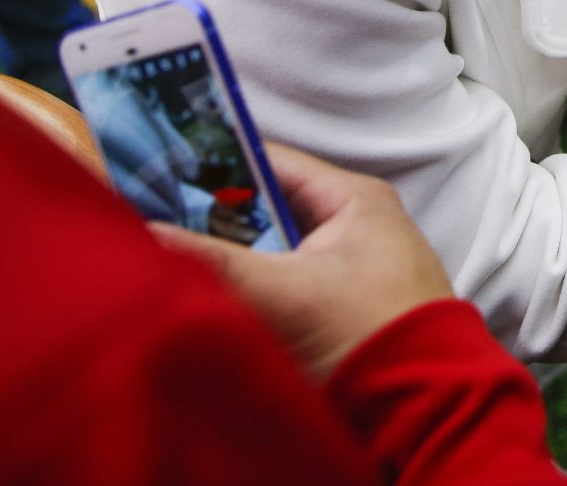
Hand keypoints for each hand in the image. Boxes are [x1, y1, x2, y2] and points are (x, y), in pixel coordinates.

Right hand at [151, 143, 454, 382]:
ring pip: (267, 252)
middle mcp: (351, 226)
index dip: (213, 166)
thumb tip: (146, 237)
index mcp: (352, 199)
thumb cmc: (370, 332)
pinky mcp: (335, 311)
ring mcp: (344, 270)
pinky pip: (278, 288)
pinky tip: (209, 301)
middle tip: (151, 223)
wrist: (420, 403)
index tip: (156, 172)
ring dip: (228, 262)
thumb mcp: (284, 292)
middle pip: (264, 210)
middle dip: (211, 222)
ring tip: (168, 261)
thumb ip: (214, 262)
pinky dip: (247, 293)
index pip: (269, 162)